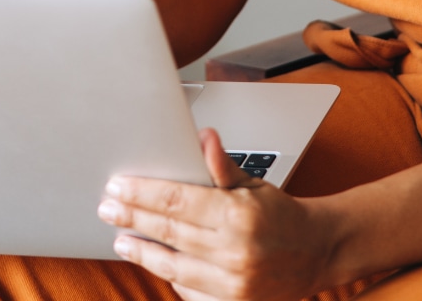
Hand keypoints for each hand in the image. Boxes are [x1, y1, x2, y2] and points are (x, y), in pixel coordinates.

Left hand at [97, 128, 333, 299]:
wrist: (315, 252)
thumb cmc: (280, 213)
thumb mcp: (253, 182)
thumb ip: (222, 165)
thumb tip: (203, 136)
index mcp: (237, 215)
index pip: (176, 201)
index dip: (142, 193)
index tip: (117, 186)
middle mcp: (234, 251)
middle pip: (168, 232)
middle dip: (132, 218)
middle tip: (107, 208)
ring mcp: (233, 284)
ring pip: (173, 266)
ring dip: (142, 251)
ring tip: (120, 239)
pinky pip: (190, 290)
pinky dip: (171, 275)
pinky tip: (155, 260)